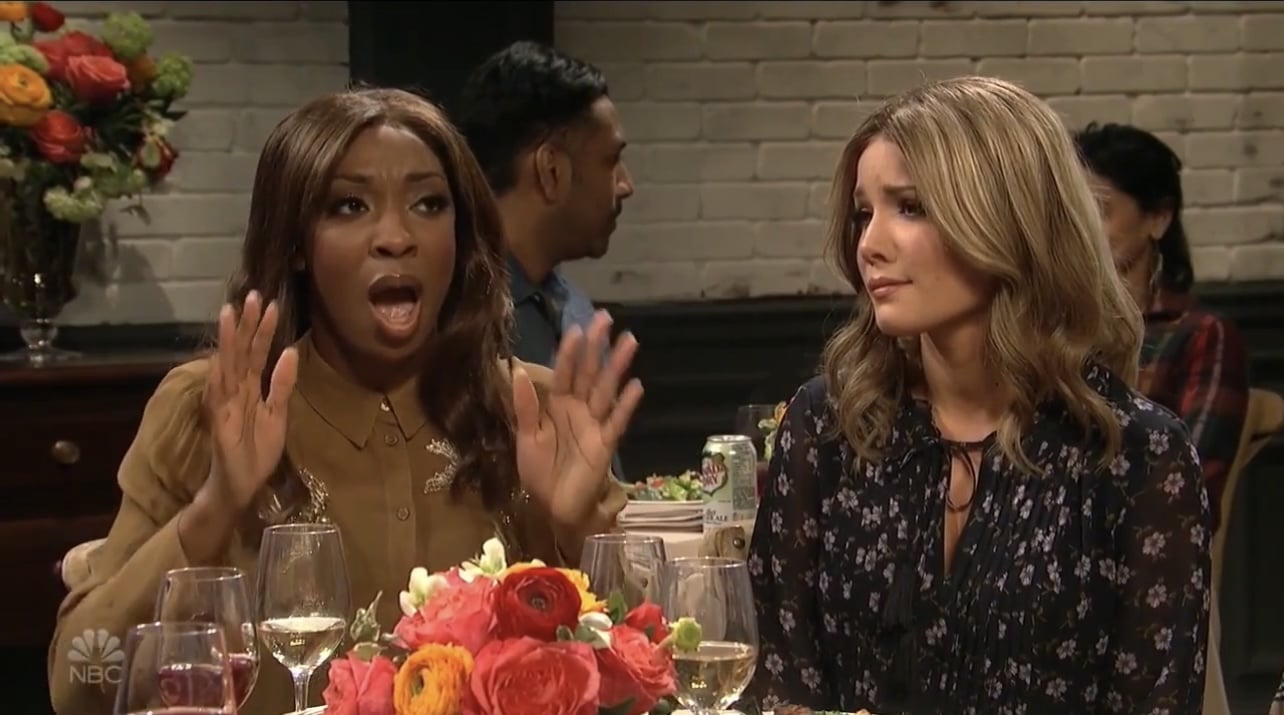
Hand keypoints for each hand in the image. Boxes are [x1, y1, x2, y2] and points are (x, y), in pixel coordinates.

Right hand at [200, 290, 298, 512]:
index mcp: (251, 388)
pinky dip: (218, 375)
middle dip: (246, 324)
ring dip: (228, 341)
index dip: (263, 329)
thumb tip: (289, 352)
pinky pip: (218, 395)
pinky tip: (220, 357)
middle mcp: (235, 390)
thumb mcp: (278, 414)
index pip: (257, 352)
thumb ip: (282, 385)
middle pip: (241, 351)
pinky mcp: (219, 421)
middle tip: (252, 295)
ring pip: (227, 366)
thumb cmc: (257, 451)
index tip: (271, 303)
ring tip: (230, 313)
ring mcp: (225, 404)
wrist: (242, 486)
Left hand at [513, 310, 642, 527]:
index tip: (577, 328)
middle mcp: (578, 410)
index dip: (570, 351)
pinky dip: (625, 405)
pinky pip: (616, 421)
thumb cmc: (538, 473)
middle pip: (590, 373)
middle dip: (597, 347)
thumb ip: (524, 406)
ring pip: (606, 389)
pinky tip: (636, 386)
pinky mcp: (605, 444)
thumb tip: (516, 369)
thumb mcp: (524, 437)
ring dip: (617, 366)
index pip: (565, 372)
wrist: (551, 508)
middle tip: (606, 319)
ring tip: (629, 341)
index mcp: (556, 405)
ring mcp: (594, 425)